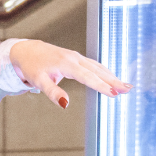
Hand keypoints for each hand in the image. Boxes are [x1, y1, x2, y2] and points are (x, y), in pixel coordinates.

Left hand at [7, 39, 130, 108]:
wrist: (27, 50)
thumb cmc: (32, 66)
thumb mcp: (38, 81)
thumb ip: (52, 93)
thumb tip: (65, 104)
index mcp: (66, 63)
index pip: (87, 76)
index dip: (101, 85)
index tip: (114, 93)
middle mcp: (74, 58)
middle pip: (97, 70)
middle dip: (113, 80)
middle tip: (128, 90)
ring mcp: (76, 56)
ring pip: (98, 67)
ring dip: (112, 76)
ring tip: (126, 86)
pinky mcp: (76, 58)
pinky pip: (94, 65)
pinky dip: (105, 72)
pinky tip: (112, 78)